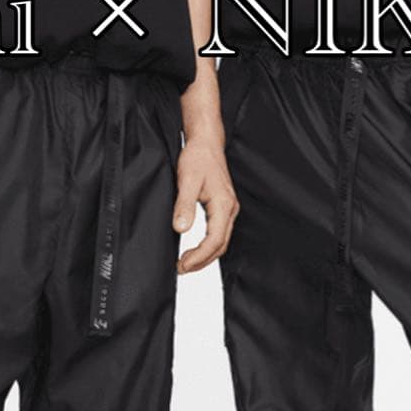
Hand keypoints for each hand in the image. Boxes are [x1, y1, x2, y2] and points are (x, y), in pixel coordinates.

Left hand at [173, 135, 238, 273]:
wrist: (206, 142)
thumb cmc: (198, 157)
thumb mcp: (187, 180)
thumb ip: (184, 205)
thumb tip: (181, 228)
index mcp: (223, 205)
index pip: (215, 240)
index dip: (199, 257)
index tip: (183, 264)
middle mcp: (229, 209)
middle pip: (220, 246)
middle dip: (202, 261)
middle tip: (181, 268)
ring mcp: (228, 210)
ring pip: (220, 242)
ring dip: (205, 256)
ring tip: (186, 263)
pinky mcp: (223, 208)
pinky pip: (218, 234)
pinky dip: (207, 246)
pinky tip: (195, 250)